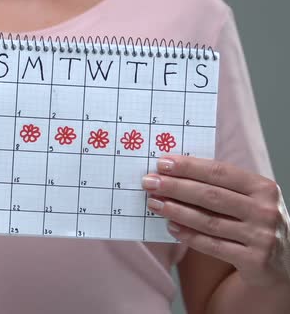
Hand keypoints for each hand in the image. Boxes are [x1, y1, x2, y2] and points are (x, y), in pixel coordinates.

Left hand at [142, 155, 289, 286]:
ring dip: (176, 211)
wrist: (283, 264)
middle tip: (149, 182)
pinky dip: (188, 235)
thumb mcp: (248, 199)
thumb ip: (219, 186)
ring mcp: (261, 236)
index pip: (220, 172)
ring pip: (208, 221)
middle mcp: (265, 210)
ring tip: (154, 203)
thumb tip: (173, 173)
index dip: (189, 167)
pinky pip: (212, 245)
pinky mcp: (253, 259)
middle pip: (211, 195)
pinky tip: (170, 226)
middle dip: (175, 187)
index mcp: (264, 187)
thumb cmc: (255, 222)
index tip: (162, 163)